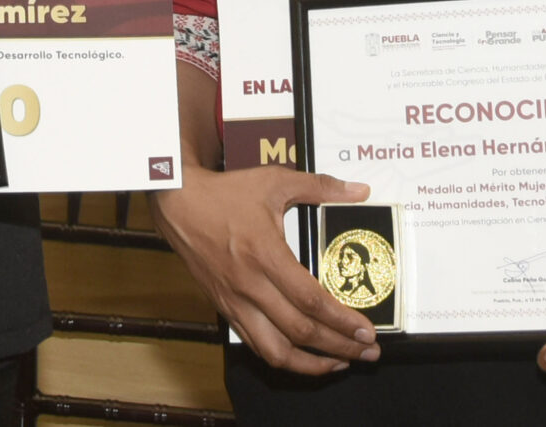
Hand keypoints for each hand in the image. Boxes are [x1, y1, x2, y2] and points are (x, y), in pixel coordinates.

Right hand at [150, 165, 380, 374]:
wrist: (177, 203)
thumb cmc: (226, 192)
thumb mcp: (274, 181)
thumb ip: (320, 186)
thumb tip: (359, 190)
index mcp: (265, 254)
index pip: (310, 300)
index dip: (342, 321)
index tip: (367, 333)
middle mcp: (250, 284)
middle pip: (300, 331)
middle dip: (340, 348)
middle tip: (368, 353)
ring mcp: (235, 301)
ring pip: (275, 350)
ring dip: (312, 364)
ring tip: (340, 363)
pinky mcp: (224, 307)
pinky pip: (256, 344)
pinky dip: (283, 358)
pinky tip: (303, 357)